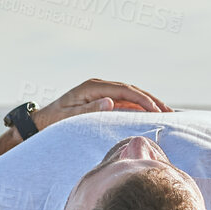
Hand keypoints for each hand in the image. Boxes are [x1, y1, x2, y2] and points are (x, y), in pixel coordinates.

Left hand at [33, 78, 172, 129]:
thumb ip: (88, 110)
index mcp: (92, 86)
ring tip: (167, 113)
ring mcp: (102, 92)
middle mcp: (99, 86)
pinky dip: (140, 108)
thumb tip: (110, 102)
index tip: (156, 110)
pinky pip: (126, 102)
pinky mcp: (104, 100)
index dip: (142, 99)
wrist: (41, 123)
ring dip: (149, 103)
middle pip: (132, 90)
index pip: (124, 90)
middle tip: (169, 112)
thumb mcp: (68, 117)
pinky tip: (152, 115)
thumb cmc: (53, 121)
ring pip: (132, 95)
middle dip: (152, 100)